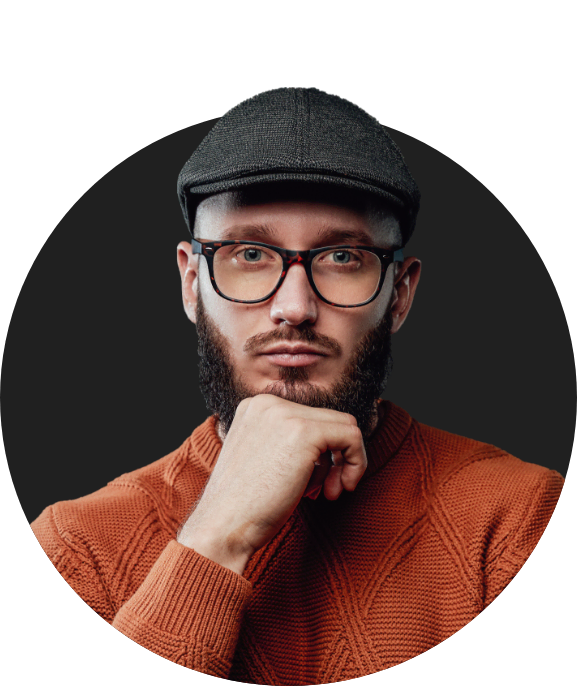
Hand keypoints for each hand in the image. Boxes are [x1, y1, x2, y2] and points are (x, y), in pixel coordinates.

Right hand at [177, 394, 366, 571]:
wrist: (222, 527)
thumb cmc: (244, 505)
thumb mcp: (264, 459)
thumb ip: (288, 442)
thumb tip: (333, 444)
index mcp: (256, 406)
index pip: (311, 417)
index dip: (323, 452)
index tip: (316, 482)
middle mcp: (269, 402)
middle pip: (330, 420)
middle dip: (336, 458)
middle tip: (328, 490)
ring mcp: (285, 414)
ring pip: (345, 426)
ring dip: (344, 464)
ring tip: (327, 492)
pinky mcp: (304, 432)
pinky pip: (351, 437)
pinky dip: (356, 463)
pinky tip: (341, 488)